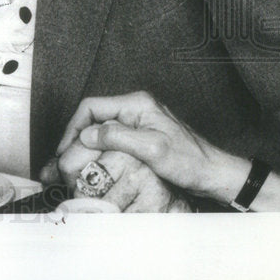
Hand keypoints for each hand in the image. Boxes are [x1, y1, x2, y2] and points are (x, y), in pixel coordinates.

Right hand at [51, 91, 245, 200]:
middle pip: (93, 117)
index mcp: (137, 103)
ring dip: (85, 146)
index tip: (65, 147)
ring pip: (100, 130)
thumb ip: (117, 137)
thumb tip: (86, 135)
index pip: (91, 107)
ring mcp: (138, 123)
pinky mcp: (140, 137)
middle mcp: (135, 109)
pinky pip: (111, 140)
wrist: (215, 175)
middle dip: (75, 138)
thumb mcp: (152, 149)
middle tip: (64, 159)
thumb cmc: (191, 161)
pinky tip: (94, 165)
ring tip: (74, 164)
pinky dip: (99, 152)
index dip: (73, 127)